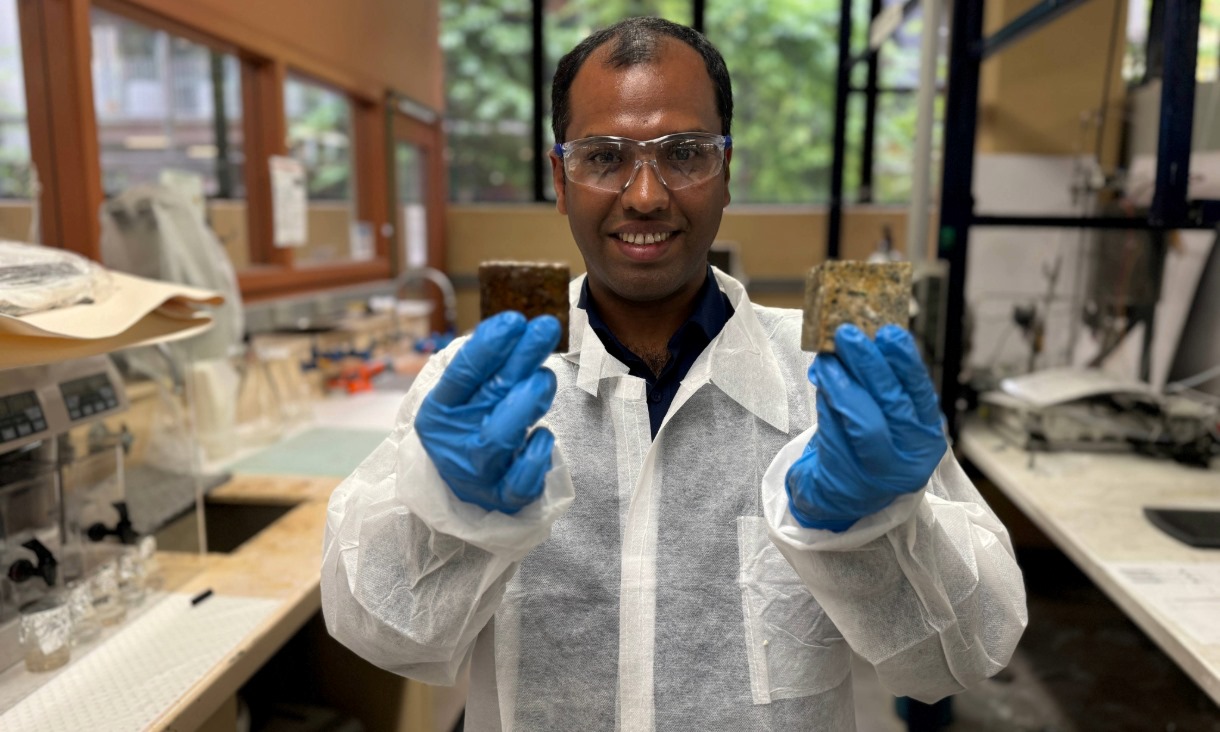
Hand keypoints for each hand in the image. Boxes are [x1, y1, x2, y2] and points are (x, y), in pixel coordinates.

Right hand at [415, 311, 561, 513]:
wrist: (464, 495)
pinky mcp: (504, 499)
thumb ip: (490, 370)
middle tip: (545, 328)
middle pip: (487, 397)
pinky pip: (521, 480)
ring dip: (525, 403)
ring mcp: (478, 474)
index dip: (488, 346)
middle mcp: (454, 443)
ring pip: (499, 438)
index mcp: (439, 412)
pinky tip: (544, 436)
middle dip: (518, 359)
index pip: (460, 374)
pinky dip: (536, 456)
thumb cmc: (473, 432)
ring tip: (545, 377)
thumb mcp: (472, 400)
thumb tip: (517, 327)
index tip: (515, 320)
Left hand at [786, 324, 945, 530]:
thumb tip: (866, 338)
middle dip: (868, 365)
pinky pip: (834, 434)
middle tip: (847, 334)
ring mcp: (877, 475)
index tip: (889, 332)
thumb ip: (885, 389)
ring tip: (827, 357)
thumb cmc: (868, 450)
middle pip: (891, 406)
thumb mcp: (890, 423)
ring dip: (841, 382)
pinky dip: (826, 403)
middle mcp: (909, 460)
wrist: (843, 499)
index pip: (920, 395)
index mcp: (927, 439)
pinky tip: (821, 381)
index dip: (906, 363)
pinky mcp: (844, 481)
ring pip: (861, 421)